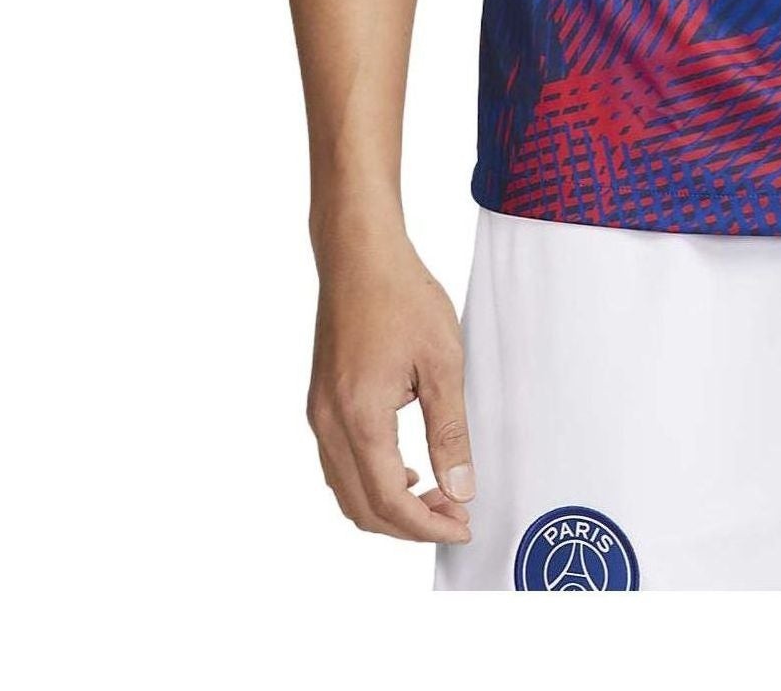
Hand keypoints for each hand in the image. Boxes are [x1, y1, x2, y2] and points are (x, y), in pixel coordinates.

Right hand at [306, 239, 475, 541]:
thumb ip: (450, 431)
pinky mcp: (320, 402)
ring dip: (388, 506)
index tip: (462, 527)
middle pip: (361, 507)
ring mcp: (318, 413)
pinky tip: (405, 468)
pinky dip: (369, 482)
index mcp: (359, 417)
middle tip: (454, 514)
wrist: (359, 254)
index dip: (427, 526)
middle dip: (409, 525)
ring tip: (435, 495)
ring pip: (346, 490)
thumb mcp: (442, 363)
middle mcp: (328, 423)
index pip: (389, 500)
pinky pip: (338, 464)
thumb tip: (462, 488)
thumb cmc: (402, 296)